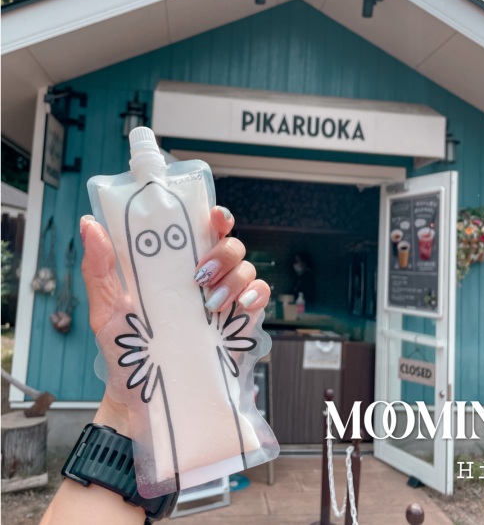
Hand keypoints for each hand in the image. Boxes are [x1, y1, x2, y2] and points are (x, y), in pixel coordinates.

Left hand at [79, 207, 270, 434]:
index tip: (214, 216)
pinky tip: (238, 307)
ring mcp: (226, 300)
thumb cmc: (126, 353)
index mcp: (174, 268)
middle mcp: (205, 279)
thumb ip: (99, 269)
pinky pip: (261, 295)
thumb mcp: (106, 311)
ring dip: (234, 278)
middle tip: (201, 273)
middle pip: (231, 244)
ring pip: (248, 268)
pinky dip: (255, 294)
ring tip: (210, 304)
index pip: (201, 230)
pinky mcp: (242, 322)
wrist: (145, 399)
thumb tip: (89, 225)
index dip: (215, 217)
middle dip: (223, 252)